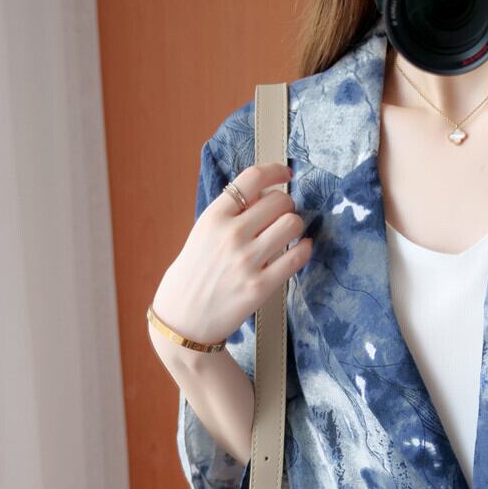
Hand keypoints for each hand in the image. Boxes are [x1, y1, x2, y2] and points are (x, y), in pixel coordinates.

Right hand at [152, 162, 312, 346]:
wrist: (184, 317)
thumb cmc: (195, 272)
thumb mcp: (203, 232)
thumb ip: (231, 212)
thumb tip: (267, 193)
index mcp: (214, 217)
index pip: (253, 178)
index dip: (275, 171)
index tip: (285, 175)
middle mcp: (231, 235)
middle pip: (279, 201)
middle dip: (286, 205)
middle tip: (281, 216)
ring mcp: (246, 261)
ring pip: (292, 224)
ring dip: (295, 226)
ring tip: (287, 234)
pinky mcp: (260, 286)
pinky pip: (297, 257)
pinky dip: (304, 249)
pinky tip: (300, 248)